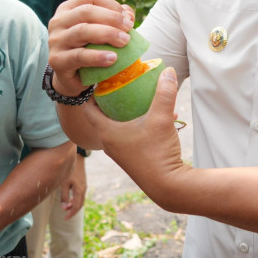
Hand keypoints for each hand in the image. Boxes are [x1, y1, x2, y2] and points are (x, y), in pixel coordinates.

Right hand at [47, 0, 134, 94]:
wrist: (72, 77)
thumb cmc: (89, 49)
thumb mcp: (101, 31)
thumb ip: (115, 20)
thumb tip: (129, 14)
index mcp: (69, 8)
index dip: (113, 5)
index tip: (128, 20)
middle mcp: (59, 21)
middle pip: (87, 11)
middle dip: (112, 18)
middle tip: (129, 30)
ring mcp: (56, 40)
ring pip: (82, 30)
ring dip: (108, 34)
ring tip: (124, 42)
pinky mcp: (57, 60)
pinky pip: (79, 55)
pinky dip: (98, 56)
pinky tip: (112, 58)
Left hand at [60, 154, 87, 218]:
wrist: (78, 158)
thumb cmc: (70, 171)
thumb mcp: (64, 183)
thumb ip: (64, 196)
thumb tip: (64, 208)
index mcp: (79, 191)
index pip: (76, 206)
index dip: (71, 213)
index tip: (65, 218)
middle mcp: (83, 190)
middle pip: (80, 205)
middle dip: (73, 211)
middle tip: (66, 216)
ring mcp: (84, 187)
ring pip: (80, 200)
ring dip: (74, 206)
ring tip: (67, 209)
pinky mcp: (82, 184)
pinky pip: (80, 196)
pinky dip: (76, 200)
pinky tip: (70, 201)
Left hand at [82, 67, 189, 207]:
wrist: (169, 186)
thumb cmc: (158, 153)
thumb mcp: (161, 119)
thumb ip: (164, 94)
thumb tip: (168, 70)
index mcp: (107, 132)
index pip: (88, 107)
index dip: (91, 91)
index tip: (100, 77)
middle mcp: (109, 142)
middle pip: (102, 114)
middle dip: (110, 97)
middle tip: (119, 81)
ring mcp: (120, 151)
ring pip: (117, 125)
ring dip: (125, 111)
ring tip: (137, 95)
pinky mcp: (132, 157)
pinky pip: (129, 134)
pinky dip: (138, 123)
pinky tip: (159, 116)